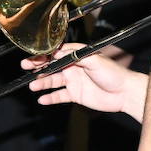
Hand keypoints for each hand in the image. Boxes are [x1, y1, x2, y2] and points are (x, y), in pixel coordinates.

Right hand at [23, 44, 143, 113]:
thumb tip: (58, 51)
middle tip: (25, 67)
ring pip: (53, 81)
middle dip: (37, 66)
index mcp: (77, 56)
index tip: (33, 56)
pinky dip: (50, 98)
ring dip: (42, 83)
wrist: (124, 93)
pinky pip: (60, 96)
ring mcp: (74, 81)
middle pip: (51, 66)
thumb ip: (76, 55)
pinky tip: (41, 99)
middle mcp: (73, 67)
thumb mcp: (94, 60)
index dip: (44, 55)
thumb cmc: (113, 73)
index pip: (56, 53)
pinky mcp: (76, 95)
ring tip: (32, 86)